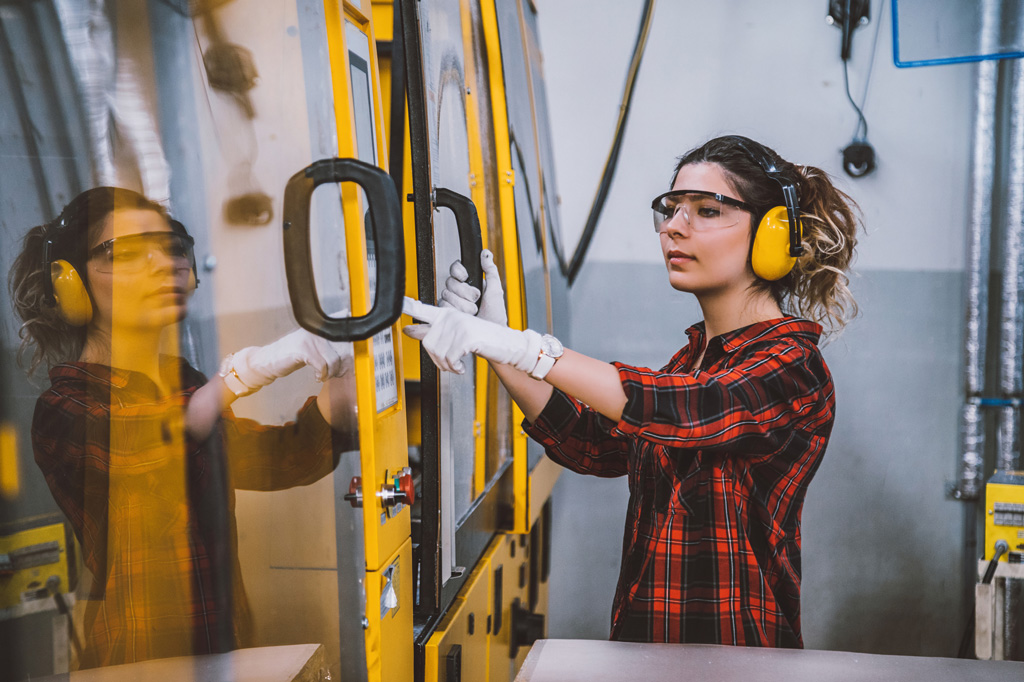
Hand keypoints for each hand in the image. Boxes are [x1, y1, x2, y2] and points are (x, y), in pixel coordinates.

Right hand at [226, 327, 351, 394]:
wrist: (268, 360)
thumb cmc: (291, 354)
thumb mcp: (312, 345)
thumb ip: (328, 345)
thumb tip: (350, 352)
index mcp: (320, 326)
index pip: (344, 329)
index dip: (352, 343)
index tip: (353, 356)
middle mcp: (317, 329)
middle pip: (343, 347)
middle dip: (344, 364)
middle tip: (340, 372)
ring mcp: (310, 339)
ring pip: (334, 359)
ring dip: (332, 372)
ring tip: (326, 376)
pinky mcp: (303, 350)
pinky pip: (322, 366)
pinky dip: (322, 375)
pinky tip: (317, 377)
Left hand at [403, 297, 539, 373]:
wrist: (507, 345)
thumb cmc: (484, 340)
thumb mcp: (456, 334)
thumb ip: (433, 332)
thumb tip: (408, 330)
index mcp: (447, 313)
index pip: (423, 309)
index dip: (409, 306)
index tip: (400, 302)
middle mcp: (451, 316)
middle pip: (428, 343)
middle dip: (437, 359)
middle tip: (450, 363)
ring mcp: (459, 325)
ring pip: (438, 353)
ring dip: (447, 365)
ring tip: (457, 364)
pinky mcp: (467, 337)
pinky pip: (450, 358)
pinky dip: (455, 367)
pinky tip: (462, 366)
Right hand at [439, 249, 507, 325]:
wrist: (491, 335)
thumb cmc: (495, 315)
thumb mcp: (496, 290)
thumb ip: (490, 270)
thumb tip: (486, 254)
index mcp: (469, 283)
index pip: (455, 269)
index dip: (459, 271)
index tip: (465, 277)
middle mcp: (458, 292)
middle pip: (450, 282)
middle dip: (465, 291)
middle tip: (476, 299)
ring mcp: (451, 303)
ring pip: (446, 295)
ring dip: (463, 304)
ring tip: (473, 311)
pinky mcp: (446, 315)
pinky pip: (443, 307)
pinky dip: (455, 311)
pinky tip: (464, 315)